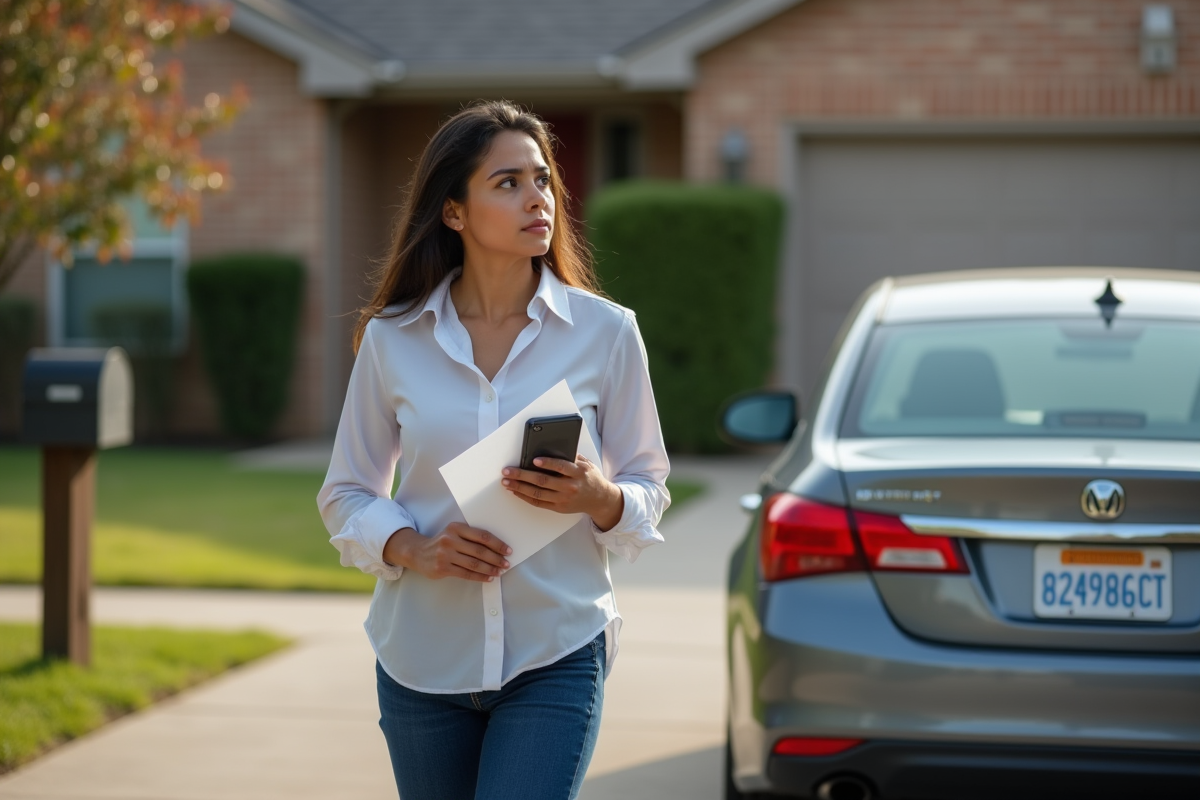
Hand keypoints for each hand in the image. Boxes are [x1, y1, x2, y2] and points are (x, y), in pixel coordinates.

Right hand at [383, 523, 510, 581]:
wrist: (418, 552)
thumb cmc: (442, 542)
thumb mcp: (453, 533)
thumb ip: (470, 537)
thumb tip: (496, 548)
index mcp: (456, 528)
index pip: (482, 536)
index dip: (497, 544)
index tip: (508, 550)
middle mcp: (450, 539)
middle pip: (479, 551)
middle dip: (496, 558)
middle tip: (507, 564)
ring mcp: (445, 554)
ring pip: (474, 563)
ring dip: (490, 569)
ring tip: (500, 572)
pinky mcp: (442, 568)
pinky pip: (466, 574)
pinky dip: (480, 576)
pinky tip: (488, 578)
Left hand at [502, 455, 623, 530]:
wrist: (600, 499)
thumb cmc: (590, 478)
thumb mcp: (587, 464)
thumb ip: (572, 456)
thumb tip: (554, 447)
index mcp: (578, 472)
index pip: (561, 467)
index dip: (547, 463)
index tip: (534, 460)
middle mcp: (570, 486)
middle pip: (543, 481)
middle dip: (522, 475)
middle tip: (507, 471)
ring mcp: (564, 499)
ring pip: (538, 493)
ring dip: (519, 487)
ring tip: (506, 482)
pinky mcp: (559, 507)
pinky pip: (539, 503)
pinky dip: (525, 497)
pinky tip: (516, 491)